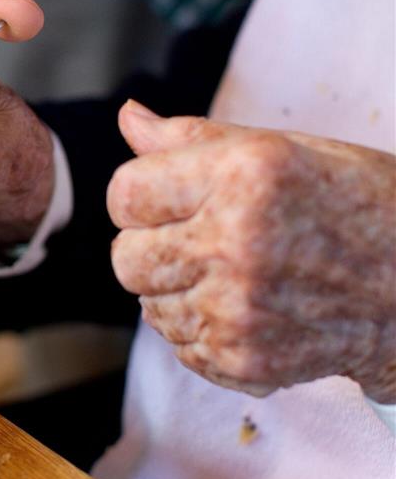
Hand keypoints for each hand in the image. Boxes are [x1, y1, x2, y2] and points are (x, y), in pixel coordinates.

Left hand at [107, 101, 395, 401]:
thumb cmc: (355, 202)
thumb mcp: (281, 149)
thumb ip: (192, 138)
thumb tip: (128, 117)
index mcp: (240, 177)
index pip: (124, 194)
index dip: (141, 196)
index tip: (170, 200)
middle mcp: (234, 244)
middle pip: (125, 258)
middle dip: (152, 247)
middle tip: (203, 239)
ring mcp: (237, 310)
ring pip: (149, 307)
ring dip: (178, 292)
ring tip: (236, 275)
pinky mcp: (244, 360)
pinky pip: (180, 346)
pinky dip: (204, 331)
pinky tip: (250, 309)